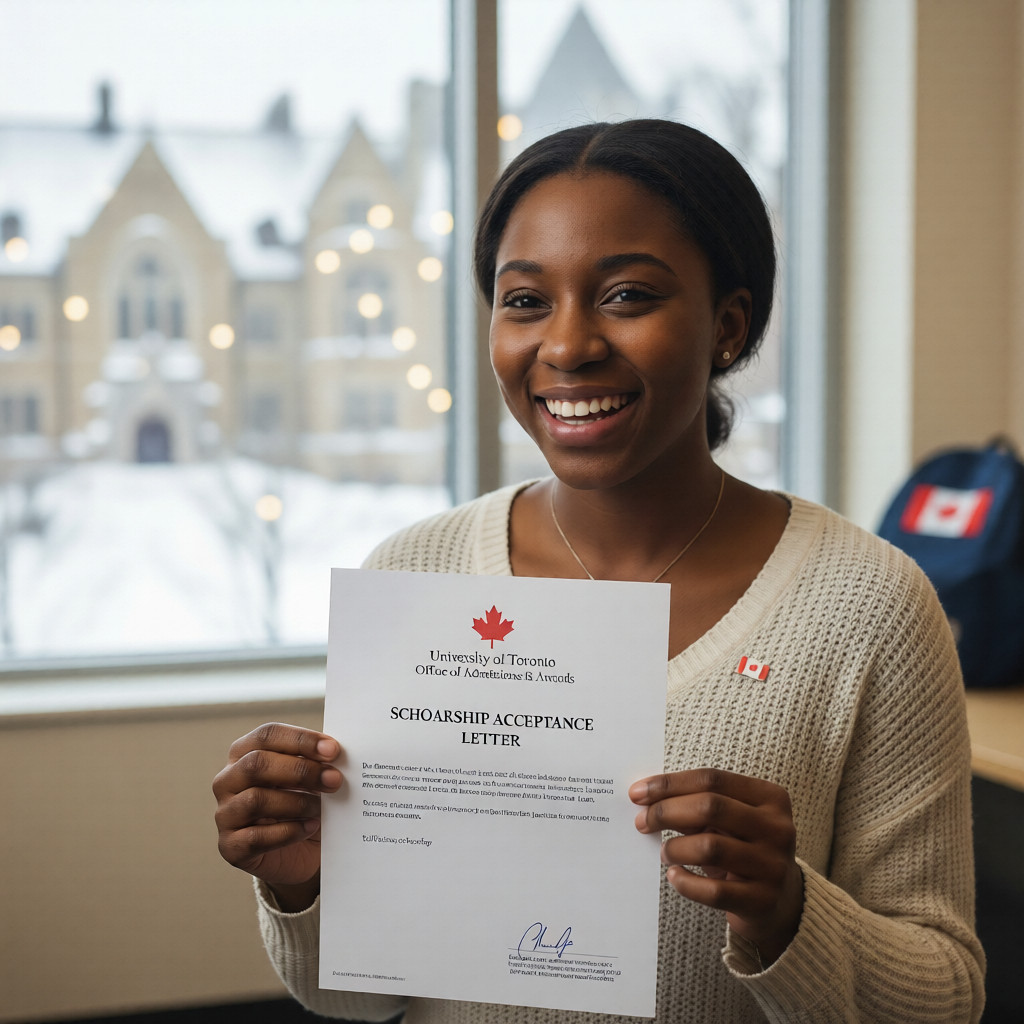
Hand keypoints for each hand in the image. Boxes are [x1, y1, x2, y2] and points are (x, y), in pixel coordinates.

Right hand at [213, 722, 341, 910]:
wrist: (298, 852)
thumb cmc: (302, 804)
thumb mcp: (308, 778)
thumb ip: (315, 762)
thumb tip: (334, 754)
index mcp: (244, 753)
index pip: (267, 735)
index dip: (301, 740)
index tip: (333, 750)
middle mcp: (227, 780)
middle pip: (257, 763)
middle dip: (301, 770)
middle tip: (334, 780)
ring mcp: (225, 814)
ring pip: (255, 800)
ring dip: (296, 803)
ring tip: (321, 808)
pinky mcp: (230, 847)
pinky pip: (256, 837)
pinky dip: (289, 832)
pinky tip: (310, 828)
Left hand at [629, 767, 802, 965]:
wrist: (782, 902)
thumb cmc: (744, 849)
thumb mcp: (730, 822)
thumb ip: (696, 806)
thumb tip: (646, 799)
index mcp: (770, 797)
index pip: (712, 779)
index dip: (670, 783)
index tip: (638, 792)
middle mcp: (777, 828)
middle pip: (710, 807)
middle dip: (666, 811)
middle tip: (642, 821)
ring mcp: (773, 866)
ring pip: (710, 847)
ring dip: (675, 848)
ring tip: (665, 852)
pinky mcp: (763, 901)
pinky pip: (713, 890)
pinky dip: (685, 882)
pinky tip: (675, 876)